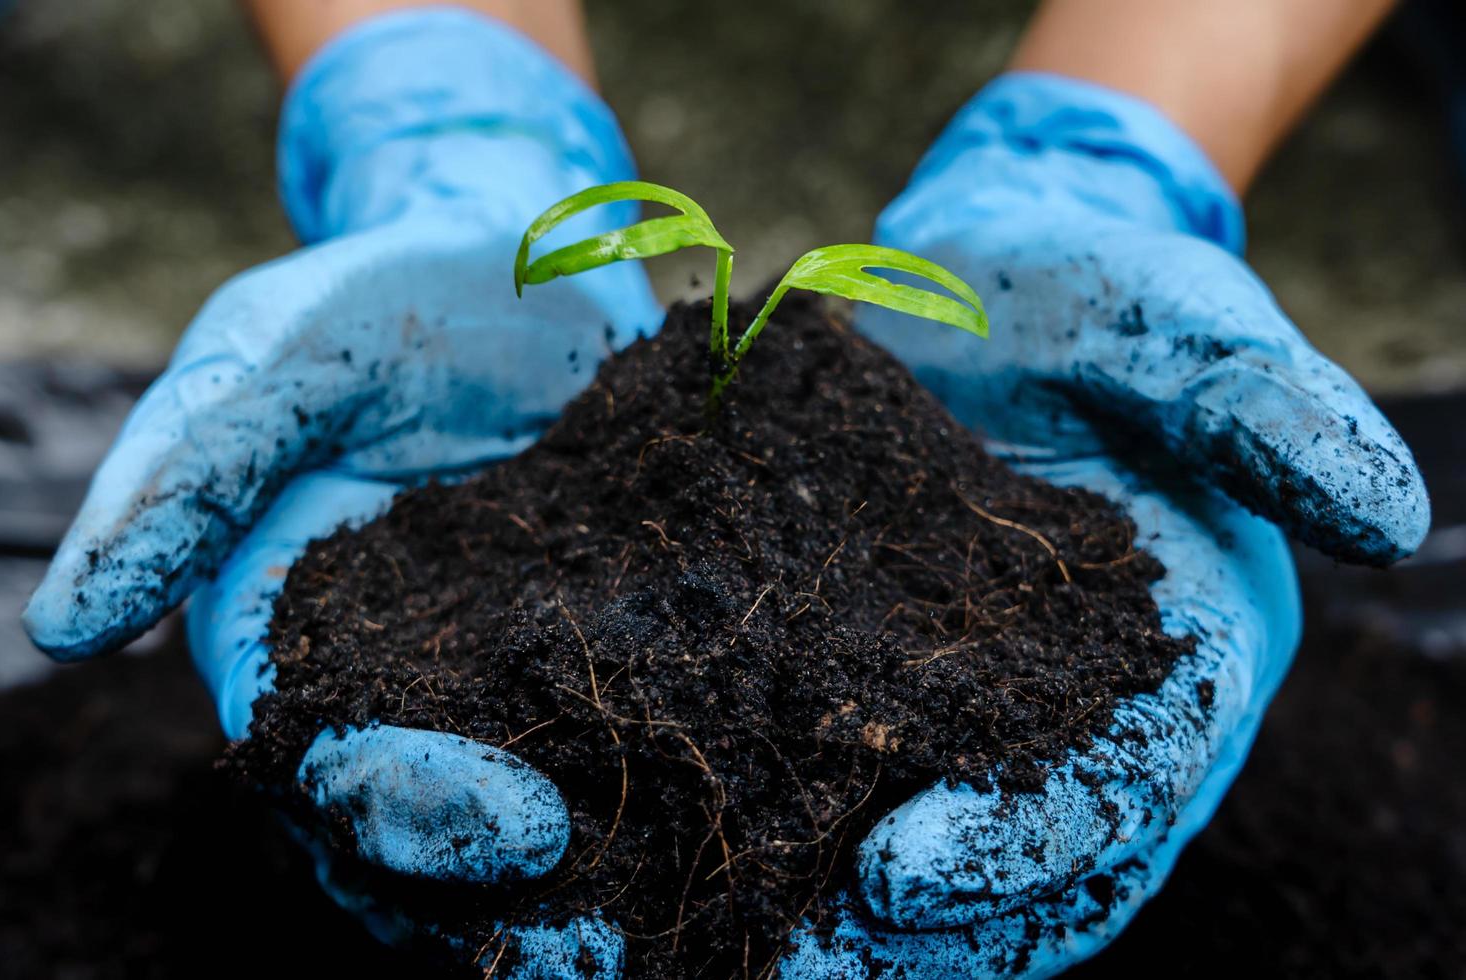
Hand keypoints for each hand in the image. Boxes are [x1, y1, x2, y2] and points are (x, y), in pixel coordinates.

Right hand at [23, 10, 656, 971]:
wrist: (531, 265)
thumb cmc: (384, 298)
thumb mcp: (277, 355)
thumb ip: (188, 472)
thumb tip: (64, 625)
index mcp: (293, 625)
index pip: (324, 756)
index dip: (403, 807)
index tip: (516, 826)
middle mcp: (392, 671)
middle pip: (420, 818)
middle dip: (500, 879)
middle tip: (604, 930)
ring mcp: (505, 670)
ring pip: (517, 806)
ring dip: (583, 875)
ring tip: (667, 918)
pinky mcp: (598, 646)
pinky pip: (617, 736)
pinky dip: (657, 789)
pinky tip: (729, 820)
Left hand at [780, 72, 1428, 975]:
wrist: (996, 274)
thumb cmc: (1108, 305)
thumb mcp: (1193, 339)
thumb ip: (1273, 417)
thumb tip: (1386, 515)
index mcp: (1175, 664)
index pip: (1112, 790)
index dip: (1014, 844)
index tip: (892, 871)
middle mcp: (1081, 720)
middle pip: (1011, 873)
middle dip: (908, 934)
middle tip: (781, 956)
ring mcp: (974, 713)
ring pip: (918, 865)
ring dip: (826, 922)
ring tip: (709, 940)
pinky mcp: (877, 681)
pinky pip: (833, 785)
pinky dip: (772, 832)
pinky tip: (683, 851)